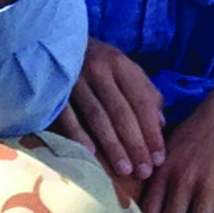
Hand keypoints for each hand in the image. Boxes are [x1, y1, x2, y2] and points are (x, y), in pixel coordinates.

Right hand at [56, 38, 166, 180]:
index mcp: (119, 64)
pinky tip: (90, 153)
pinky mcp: (54, 88)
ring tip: (124, 170)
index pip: (141, 101)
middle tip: (144, 171)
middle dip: (135, 144)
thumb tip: (160, 124)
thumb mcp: (124, 68)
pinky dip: (78, 134)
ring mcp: (74, 78)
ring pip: (97, 116)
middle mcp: (98, 69)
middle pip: (121, 111)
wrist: (52, 41)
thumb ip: (145, 92)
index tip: (159, 159)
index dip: (151, 132)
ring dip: (112, 145)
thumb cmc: (97, 62)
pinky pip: (68, 115)